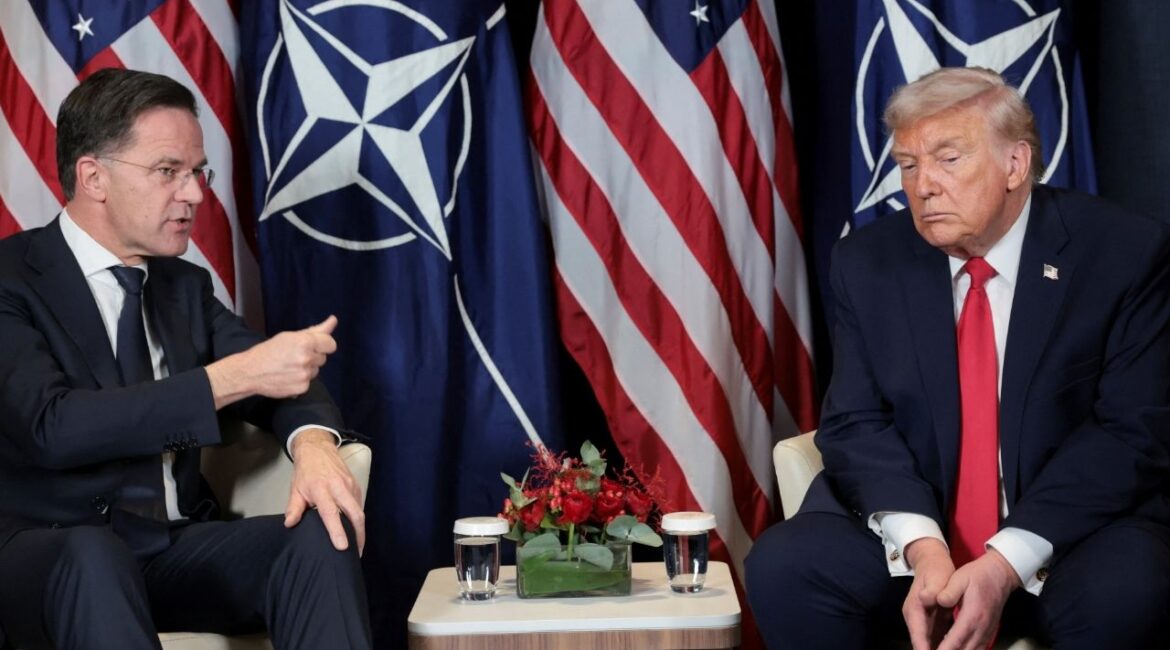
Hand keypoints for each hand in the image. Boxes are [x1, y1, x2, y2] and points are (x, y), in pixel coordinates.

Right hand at [207, 316, 337, 406]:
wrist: (250, 372)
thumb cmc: (269, 351)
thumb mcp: (290, 336)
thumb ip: (315, 330)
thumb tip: (333, 320)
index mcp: (305, 342)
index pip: (330, 344)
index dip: (323, 344)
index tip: (315, 345)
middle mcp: (307, 359)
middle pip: (323, 357)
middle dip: (313, 355)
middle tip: (295, 355)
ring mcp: (305, 375)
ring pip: (316, 370)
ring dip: (307, 368)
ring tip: (289, 366)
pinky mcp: (302, 388)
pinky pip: (309, 382)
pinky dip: (301, 380)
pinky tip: (288, 376)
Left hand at [284, 428, 365, 553]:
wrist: (318, 448)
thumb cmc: (305, 471)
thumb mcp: (295, 489)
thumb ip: (294, 508)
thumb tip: (290, 525)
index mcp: (321, 489)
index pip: (331, 513)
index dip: (337, 531)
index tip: (342, 547)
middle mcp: (339, 487)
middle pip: (355, 513)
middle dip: (359, 535)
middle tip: (357, 553)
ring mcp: (350, 485)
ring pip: (360, 510)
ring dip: (360, 529)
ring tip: (357, 545)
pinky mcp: (356, 485)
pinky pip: (359, 505)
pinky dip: (358, 518)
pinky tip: (355, 529)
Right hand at [904, 538, 955, 649]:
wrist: (932, 562)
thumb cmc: (935, 570)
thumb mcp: (935, 577)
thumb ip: (932, 590)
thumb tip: (926, 598)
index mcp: (914, 610)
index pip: (918, 636)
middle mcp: (916, 619)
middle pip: (922, 644)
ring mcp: (923, 622)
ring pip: (929, 644)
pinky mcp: (932, 622)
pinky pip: (937, 640)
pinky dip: (944, 647)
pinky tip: (955, 648)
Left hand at [935, 549, 1020, 649]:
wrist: (1000, 575)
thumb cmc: (978, 576)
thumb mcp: (960, 578)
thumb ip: (949, 591)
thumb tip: (939, 601)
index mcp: (972, 616)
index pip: (956, 639)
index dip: (944, 649)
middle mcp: (982, 628)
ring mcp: (987, 632)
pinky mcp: (989, 633)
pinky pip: (978, 649)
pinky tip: (954, 649)